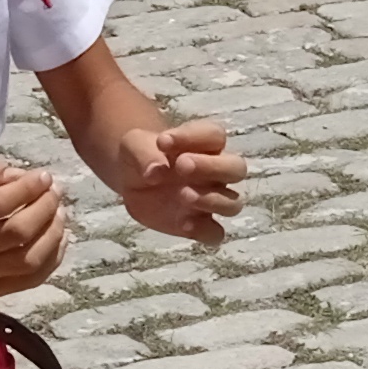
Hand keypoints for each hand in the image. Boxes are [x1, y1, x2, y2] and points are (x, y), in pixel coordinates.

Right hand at [0, 159, 67, 297]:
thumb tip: (22, 176)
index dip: (26, 189)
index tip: (44, 176)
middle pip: (15, 234)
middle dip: (44, 209)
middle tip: (55, 192)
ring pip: (27, 260)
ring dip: (52, 234)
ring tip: (59, 213)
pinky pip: (31, 280)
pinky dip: (52, 259)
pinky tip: (57, 238)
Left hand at [111, 118, 246, 243]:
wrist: (131, 179)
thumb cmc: (142, 155)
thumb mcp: (134, 145)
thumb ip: (144, 154)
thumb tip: (153, 173)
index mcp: (204, 144)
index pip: (215, 135)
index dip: (193, 136)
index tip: (162, 142)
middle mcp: (215, 171)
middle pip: (236, 168)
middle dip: (213, 167)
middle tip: (182, 165)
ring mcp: (210, 199)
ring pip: (232, 203)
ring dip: (212, 200)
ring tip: (183, 195)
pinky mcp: (199, 225)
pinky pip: (215, 233)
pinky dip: (205, 231)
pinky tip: (184, 224)